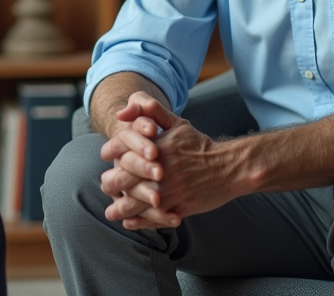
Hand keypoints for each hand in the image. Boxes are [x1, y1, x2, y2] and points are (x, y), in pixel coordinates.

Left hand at [101, 92, 241, 229]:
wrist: (229, 168)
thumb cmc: (198, 145)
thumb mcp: (176, 122)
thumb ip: (149, 110)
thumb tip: (120, 113)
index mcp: (156, 148)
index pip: (122, 152)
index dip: (110, 155)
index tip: (105, 159)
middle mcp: (160, 170)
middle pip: (124, 180)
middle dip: (111, 185)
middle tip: (105, 187)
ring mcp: (169, 191)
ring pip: (136, 202)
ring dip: (121, 208)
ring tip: (112, 212)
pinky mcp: (178, 208)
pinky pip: (153, 218)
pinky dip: (140, 222)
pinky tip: (130, 222)